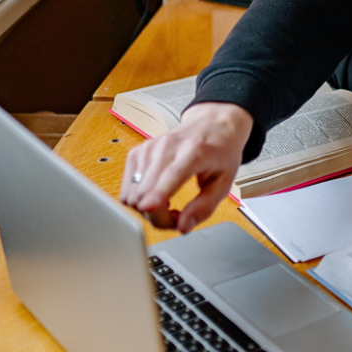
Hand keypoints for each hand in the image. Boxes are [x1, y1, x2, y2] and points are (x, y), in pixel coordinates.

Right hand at [119, 102, 252, 233]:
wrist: (212, 124)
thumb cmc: (221, 151)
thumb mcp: (224, 181)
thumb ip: (204, 207)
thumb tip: (183, 227)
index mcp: (195, 151)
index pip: (171, 175)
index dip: (157, 195)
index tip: (148, 208)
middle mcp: (167, 147)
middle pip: (145, 192)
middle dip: (157, 215)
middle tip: (176, 214)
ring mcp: (149, 148)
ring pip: (132, 193)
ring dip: (146, 208)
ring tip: (168, 202)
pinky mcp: (137, 152)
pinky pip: (127, 188)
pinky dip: (139, 198)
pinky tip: (157, 193)